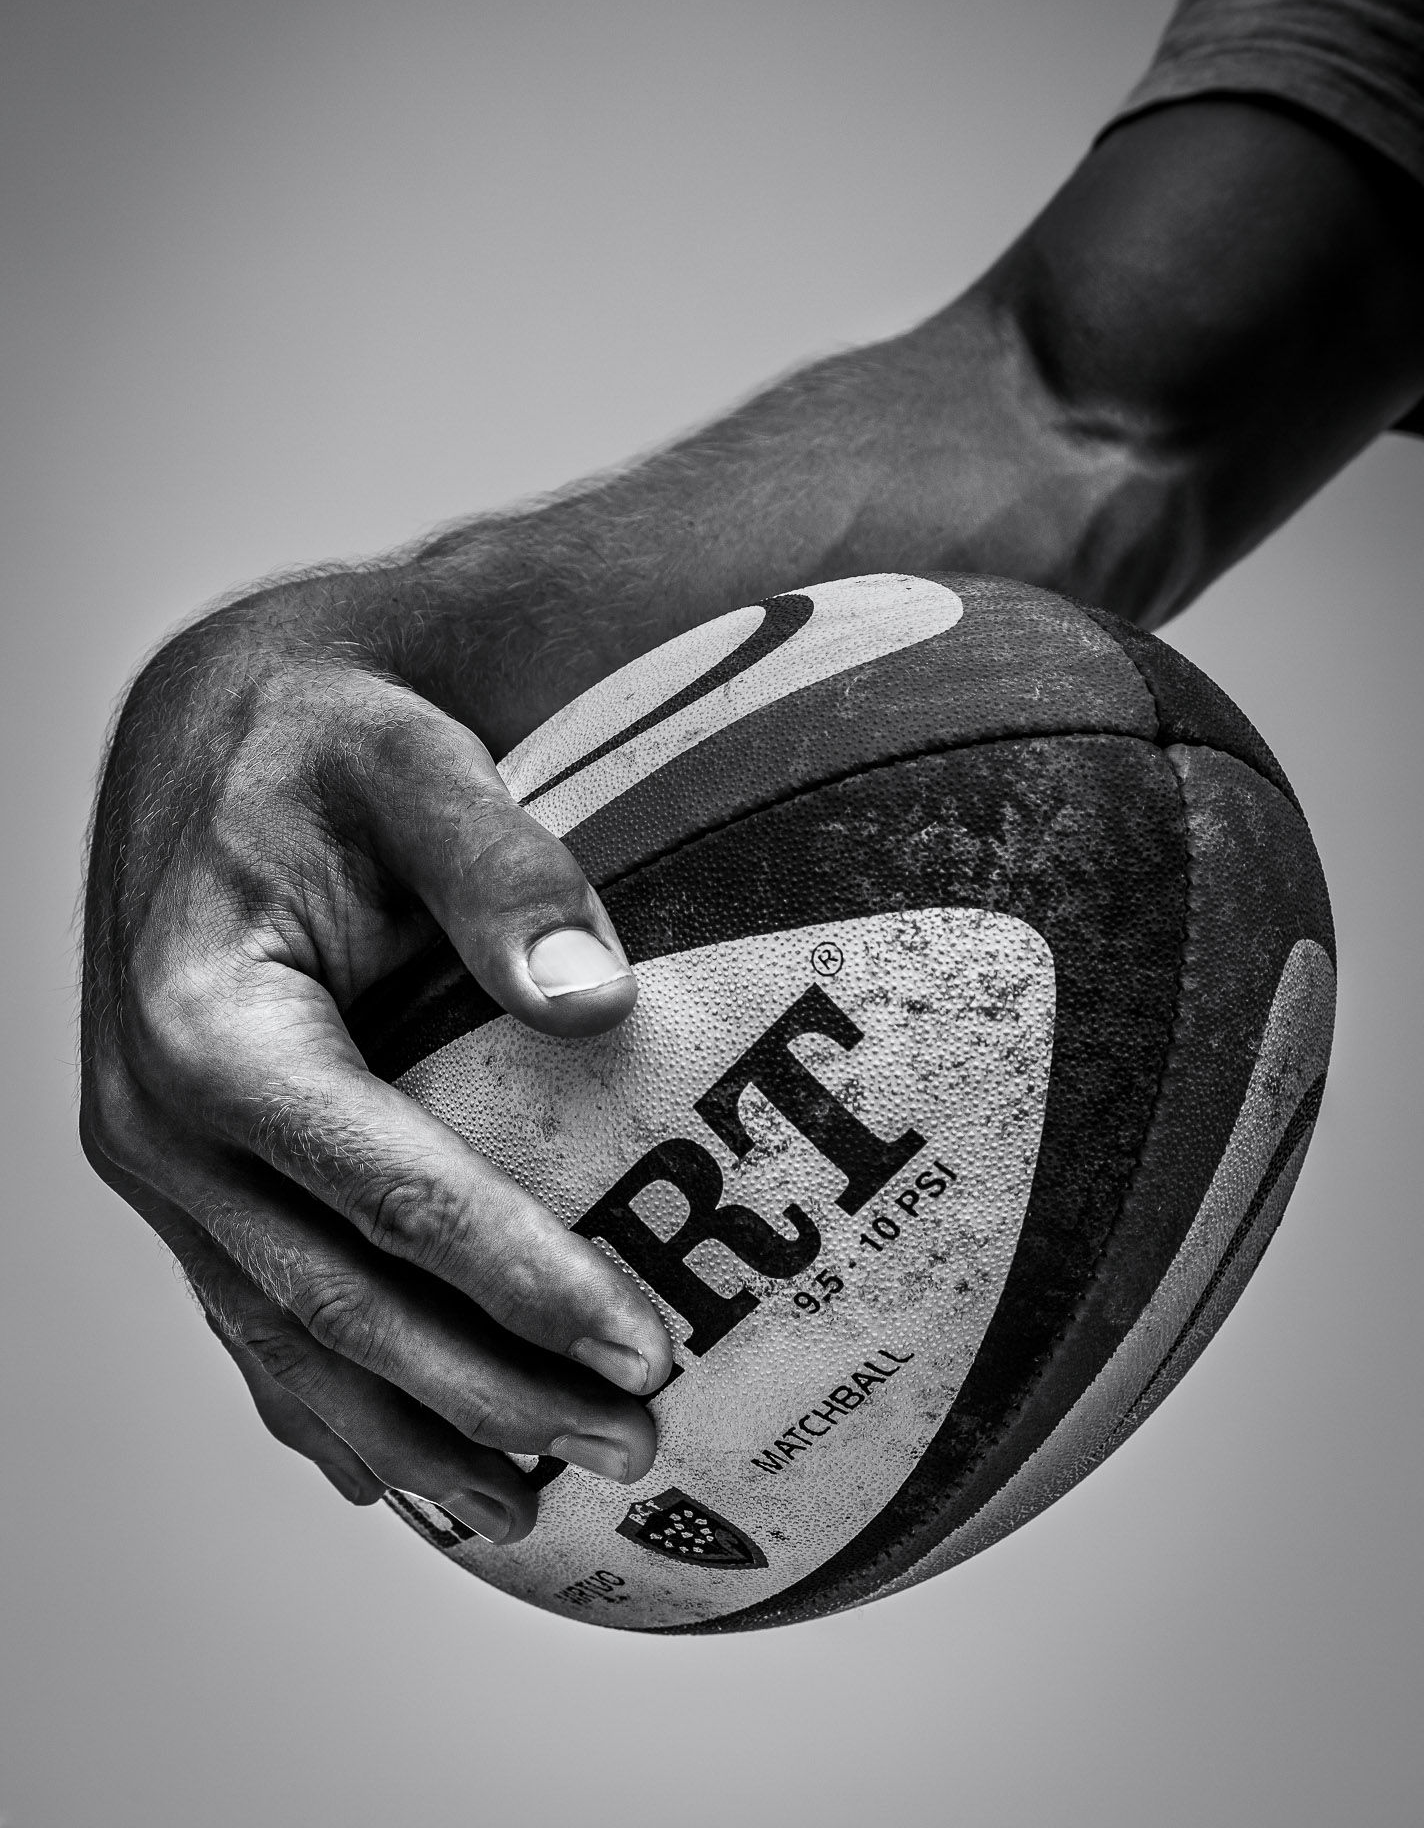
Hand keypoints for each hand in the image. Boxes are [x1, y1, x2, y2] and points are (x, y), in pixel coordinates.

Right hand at [80, 578, 674, 1542]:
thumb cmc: (313, 740)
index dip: (519, 1282)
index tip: (643, 1348)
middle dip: (489, 1391)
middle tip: (632, 1442)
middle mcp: (160, 1126)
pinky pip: (252, 1318)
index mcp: (211, 1033)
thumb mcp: (407, 756)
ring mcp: (160, 1170)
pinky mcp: (181, 1181)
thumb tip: (594, 1001)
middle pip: (337, 1303)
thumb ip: (498, 861)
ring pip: (285, 1341)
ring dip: (408, 1433)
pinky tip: (399, 1469)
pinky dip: (327, 1405)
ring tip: (529, 1507)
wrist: (201, 740)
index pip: (388, 1192)